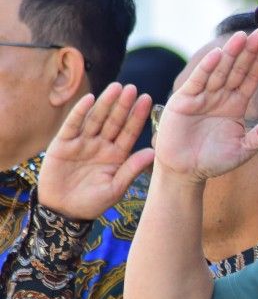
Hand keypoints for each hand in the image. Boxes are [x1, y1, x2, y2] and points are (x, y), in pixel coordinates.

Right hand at [39, 83, 154, 219]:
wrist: (64, 211)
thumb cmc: (92, 202)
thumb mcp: (115, 188)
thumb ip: (131, 169)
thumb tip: (153, 152)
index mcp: (117, 155)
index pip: (129, 132)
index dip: (138, 117)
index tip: (148, 100)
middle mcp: (101, 145)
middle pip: (114, 121)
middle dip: (123, 105)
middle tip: (133, 88)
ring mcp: (83, 143)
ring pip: (96, 119)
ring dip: (105, 103)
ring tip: (116, 88)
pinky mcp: (63, 144)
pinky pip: (73, 125)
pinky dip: (80, 112)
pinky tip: (89, 99)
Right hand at [153, 30, 257, 182]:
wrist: (186, 171)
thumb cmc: (214, 160)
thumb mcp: (244, 150)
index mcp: (236, 104)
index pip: (251, 79)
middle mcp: (220, 96)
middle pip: (237, 69)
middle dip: (248, 51)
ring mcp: (202, 96)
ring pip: (219, 71)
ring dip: (230, 54)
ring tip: (242, 36)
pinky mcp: (184, 101)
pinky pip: (198, 82)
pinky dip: (207, 69)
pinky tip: (218, 56)